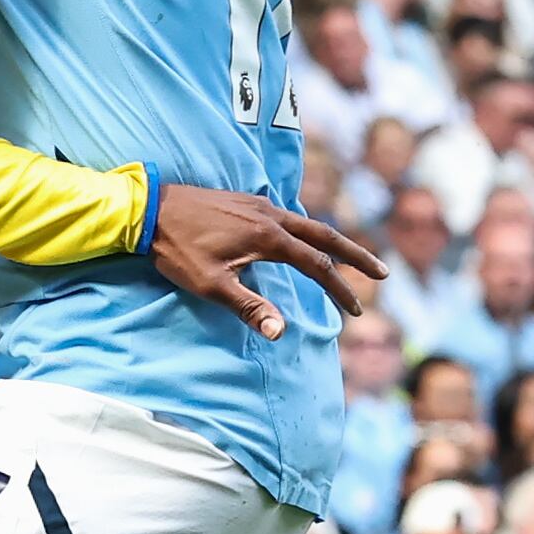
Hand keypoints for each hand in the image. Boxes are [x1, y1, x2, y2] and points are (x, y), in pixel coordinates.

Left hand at [148, 187, 384, 338]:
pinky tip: (302, 238)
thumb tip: (282, 333)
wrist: (149, 209)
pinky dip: (306, 230)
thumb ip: (250, 307)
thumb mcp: (211, 285)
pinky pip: (287, 215)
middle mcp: (270, 215)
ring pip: (307, 223)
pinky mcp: (245, 201)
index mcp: (268, 237)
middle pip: (325, 235)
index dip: (340, 288)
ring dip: (332, 241)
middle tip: (383, 272)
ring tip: (350, 257)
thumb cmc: (178, 250)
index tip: (357, 310)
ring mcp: (258, 205)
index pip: (317, 265)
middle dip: (356, 255)